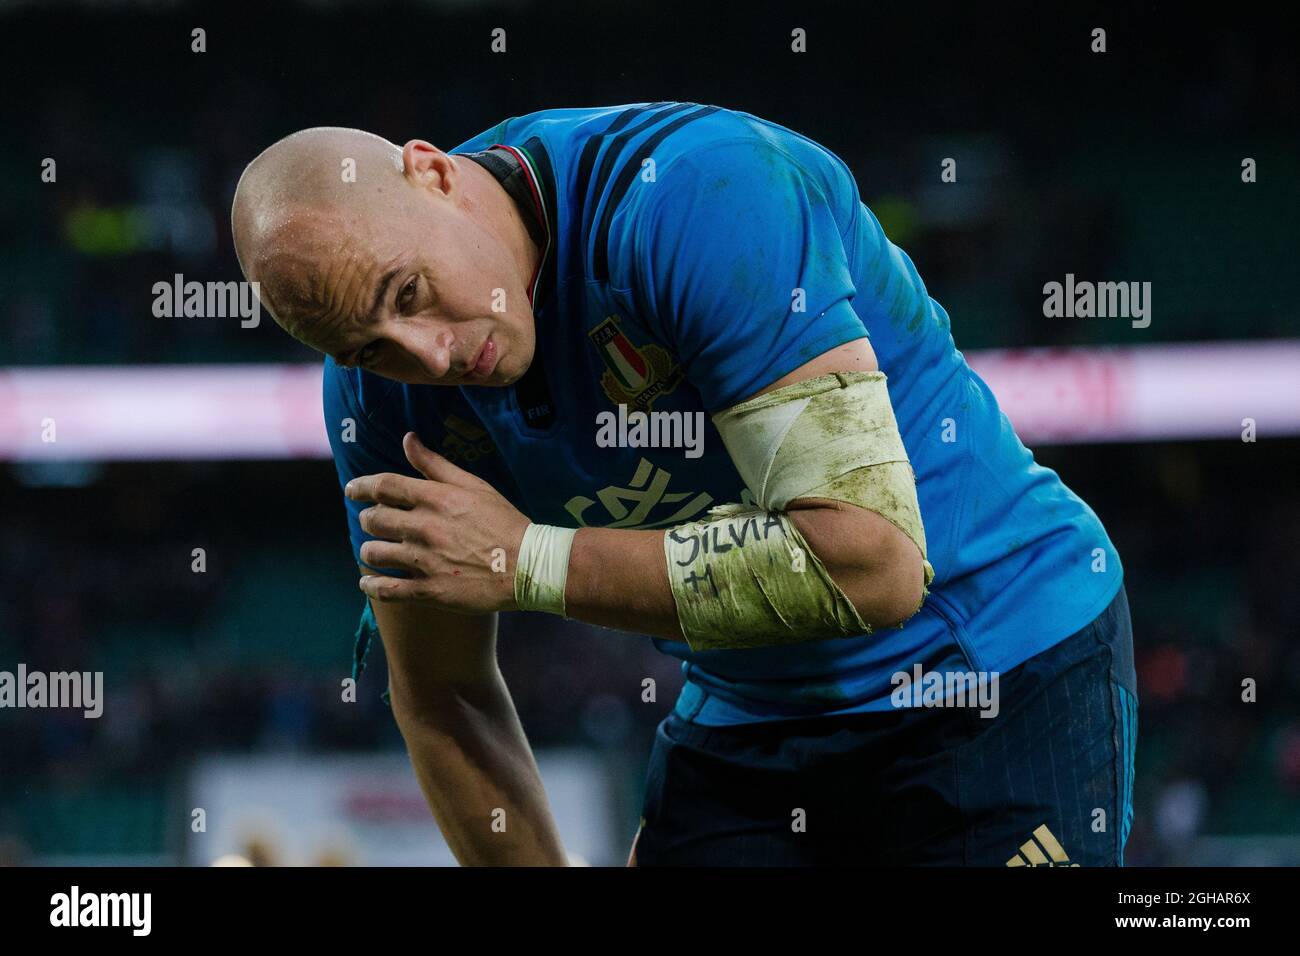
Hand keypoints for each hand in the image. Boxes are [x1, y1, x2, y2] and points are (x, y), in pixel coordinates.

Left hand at [345, 432, 529, 612]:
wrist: (529, 565)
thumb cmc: (504, 521)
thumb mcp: (474, 485)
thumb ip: (436, 465)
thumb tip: (408, 439)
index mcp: (436, 499)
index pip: (384, 486)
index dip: (361, 486)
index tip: (351, 489)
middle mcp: (425, 527)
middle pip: (374, 519)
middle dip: (368, 519)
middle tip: (371, 522)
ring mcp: (424, 560)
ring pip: (374, 552)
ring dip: (369, 550)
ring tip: (375, 550)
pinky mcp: (429, 590)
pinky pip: (386, 589)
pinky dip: (370, 585)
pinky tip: (367, 582)